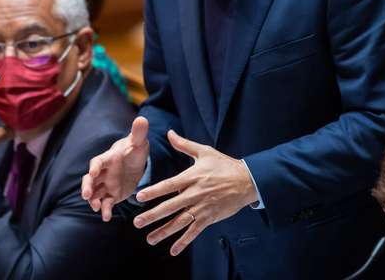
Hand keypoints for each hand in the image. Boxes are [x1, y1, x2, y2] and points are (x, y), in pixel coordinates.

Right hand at [81, 117, 149, 221]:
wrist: (135, 162)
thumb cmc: (135, 150)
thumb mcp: (139, 142)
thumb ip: (138, 133)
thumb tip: (142, 118)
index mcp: (108, 159)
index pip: (97, 162)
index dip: (94, 168)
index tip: (92, 174)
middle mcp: (103, 173)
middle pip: (89, 180)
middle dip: (87, 187)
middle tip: (87, 195)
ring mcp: (105, 184)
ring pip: (94, 193)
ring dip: (93, 200)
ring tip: (96, 207)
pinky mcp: (111, 195)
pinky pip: (105, 203)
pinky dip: (105, 210)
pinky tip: (107, 217)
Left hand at [132, 130, 257, 255]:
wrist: (247, 181)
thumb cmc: (224, 165)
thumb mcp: (204, 152)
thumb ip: (184, 145)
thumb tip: (169, 133)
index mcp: (192, 177)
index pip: (169, 185)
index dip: (154, 191)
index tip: (139, 197)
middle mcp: (195, 194)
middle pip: (170, 207)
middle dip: (153, 215)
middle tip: (137, 222)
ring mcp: (202, 208)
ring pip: (180, 222)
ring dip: (164, 232)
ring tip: (150, 239)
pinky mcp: (210, 218)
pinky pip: (195, 231)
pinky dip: (184, 241)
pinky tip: (173, 250)